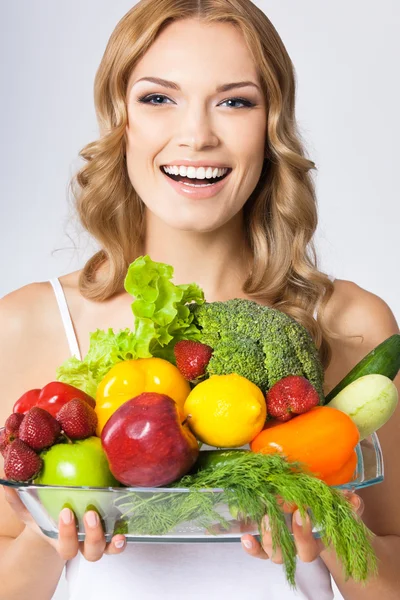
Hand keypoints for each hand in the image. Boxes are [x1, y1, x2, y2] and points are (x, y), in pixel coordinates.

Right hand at [3, 486, 126, 561]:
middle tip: (90, 513)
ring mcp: (99, 540)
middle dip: (91, 535)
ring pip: (107, 549)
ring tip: (113, 526)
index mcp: (64, 541)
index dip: (67, 534)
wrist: (62, 517)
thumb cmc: (47, 513)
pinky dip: (122, 539)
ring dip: (110, 538)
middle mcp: (83, 545)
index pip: (66, 547)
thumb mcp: (32, 507)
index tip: (66, 512)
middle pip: (90, 552)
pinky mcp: (112, 530)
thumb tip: (8, 483)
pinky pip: (119, 541)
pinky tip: (124, 529)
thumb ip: (19, 498)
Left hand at [240, 491, 363, 561]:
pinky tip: (246, 536)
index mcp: (315, 541)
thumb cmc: (330, 508)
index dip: (302, 534)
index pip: (308, 548)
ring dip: (266, 536)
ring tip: (264, 517)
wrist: (320, 511)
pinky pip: (258, 550)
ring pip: (271, 552)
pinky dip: (252, 546)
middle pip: (286, 554)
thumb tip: (352, 500)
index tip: (299, 513)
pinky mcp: (268, 538)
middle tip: (273, 515)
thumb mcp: (341, 504)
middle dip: (277, 537)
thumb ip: (349, 504)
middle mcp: (296, 547)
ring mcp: (281, 543)